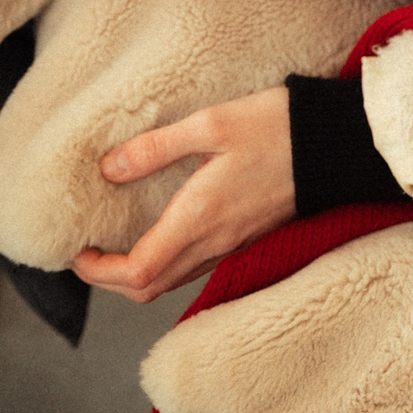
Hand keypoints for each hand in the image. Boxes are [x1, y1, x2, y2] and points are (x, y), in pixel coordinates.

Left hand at [70, 86, 295, 303]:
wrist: (338, 144)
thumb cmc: (277, 128)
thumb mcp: (210, 124)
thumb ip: (155, 147)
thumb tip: (108, 169)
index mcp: (199, 218)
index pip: (138, 272)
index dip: (98, 272)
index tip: (74, 252)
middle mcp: (214, 242)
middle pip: (148, 289)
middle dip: (108, 281)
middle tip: (83, 253)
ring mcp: (231, 245)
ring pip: (170, 282)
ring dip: (133, 276)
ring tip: (108, 246)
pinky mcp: (243, 239)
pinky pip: (192, 268)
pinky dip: (161, 265)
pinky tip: (152, 236)